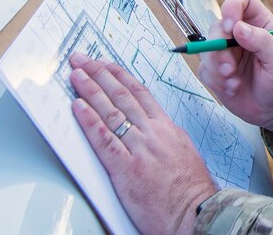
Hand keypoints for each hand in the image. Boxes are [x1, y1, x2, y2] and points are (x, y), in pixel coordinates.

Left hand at [69, 52, 216, 234]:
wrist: (196, 213)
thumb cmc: (191, 190)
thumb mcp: (183, 153)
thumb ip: (165, 138)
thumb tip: (151, 128)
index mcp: (166, 128)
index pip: (140, 93)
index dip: (120, 75)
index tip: (106, 64)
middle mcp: (153, 133)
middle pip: (122, 95)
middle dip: (100, 74)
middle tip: (83, 59)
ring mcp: (139, 149)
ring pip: (112, 111)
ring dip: (90, 90)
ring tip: (76, 74)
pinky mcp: (125, 169)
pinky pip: (104, 139)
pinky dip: (89, 120)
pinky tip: (78, 106)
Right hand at [198, 0, 272, 138]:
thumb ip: (262, 42)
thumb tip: (238, 27)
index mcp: (260, 23)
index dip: (232, 6)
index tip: (231, 27)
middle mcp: (241, 33)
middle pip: (218, 25)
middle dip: (219, 47)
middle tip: (229, 68)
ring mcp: (227, 52)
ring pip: (207, 48)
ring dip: (217, 67)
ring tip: (234, 83)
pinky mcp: (217, 70)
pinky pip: (205, 68)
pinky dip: (215, 80)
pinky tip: (232, 88)